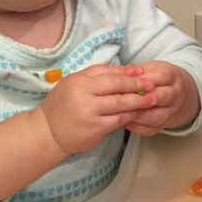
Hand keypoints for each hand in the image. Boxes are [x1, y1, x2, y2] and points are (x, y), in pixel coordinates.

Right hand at [37, 64, 154, 153]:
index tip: (143, 73)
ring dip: (138, 103)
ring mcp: (91, 114)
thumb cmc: (63, 103)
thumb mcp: (76, 82)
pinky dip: (129, 115)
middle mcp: (85, 97)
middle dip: (137, 87)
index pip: (109, 76)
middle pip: (117, 89)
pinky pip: (118, 120)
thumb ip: (99, 74)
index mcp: (80, 82)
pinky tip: (138, 113)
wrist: (48, 131)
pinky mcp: (96, 129)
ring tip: (152, 100)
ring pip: (120, 106)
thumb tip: (127, 70)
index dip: (128, 74)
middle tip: (153, 86)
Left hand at [120, 61, 198, 135]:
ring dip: (136, 115)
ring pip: (155, 117)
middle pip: (159, 98)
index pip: (159, 77)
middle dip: (139, 99)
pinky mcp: (164, 125)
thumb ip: (136, 72)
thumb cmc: (158, 79)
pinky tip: (125, 120)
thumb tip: (119, 77)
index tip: (125, 83)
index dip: (141, 81)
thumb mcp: (150, 68)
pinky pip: (149, 129)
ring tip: (121, 110)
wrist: (176, 93)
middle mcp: (175, 94)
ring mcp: (171, 111)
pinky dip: (135, 126)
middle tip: (122, 99)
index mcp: (171, 76)